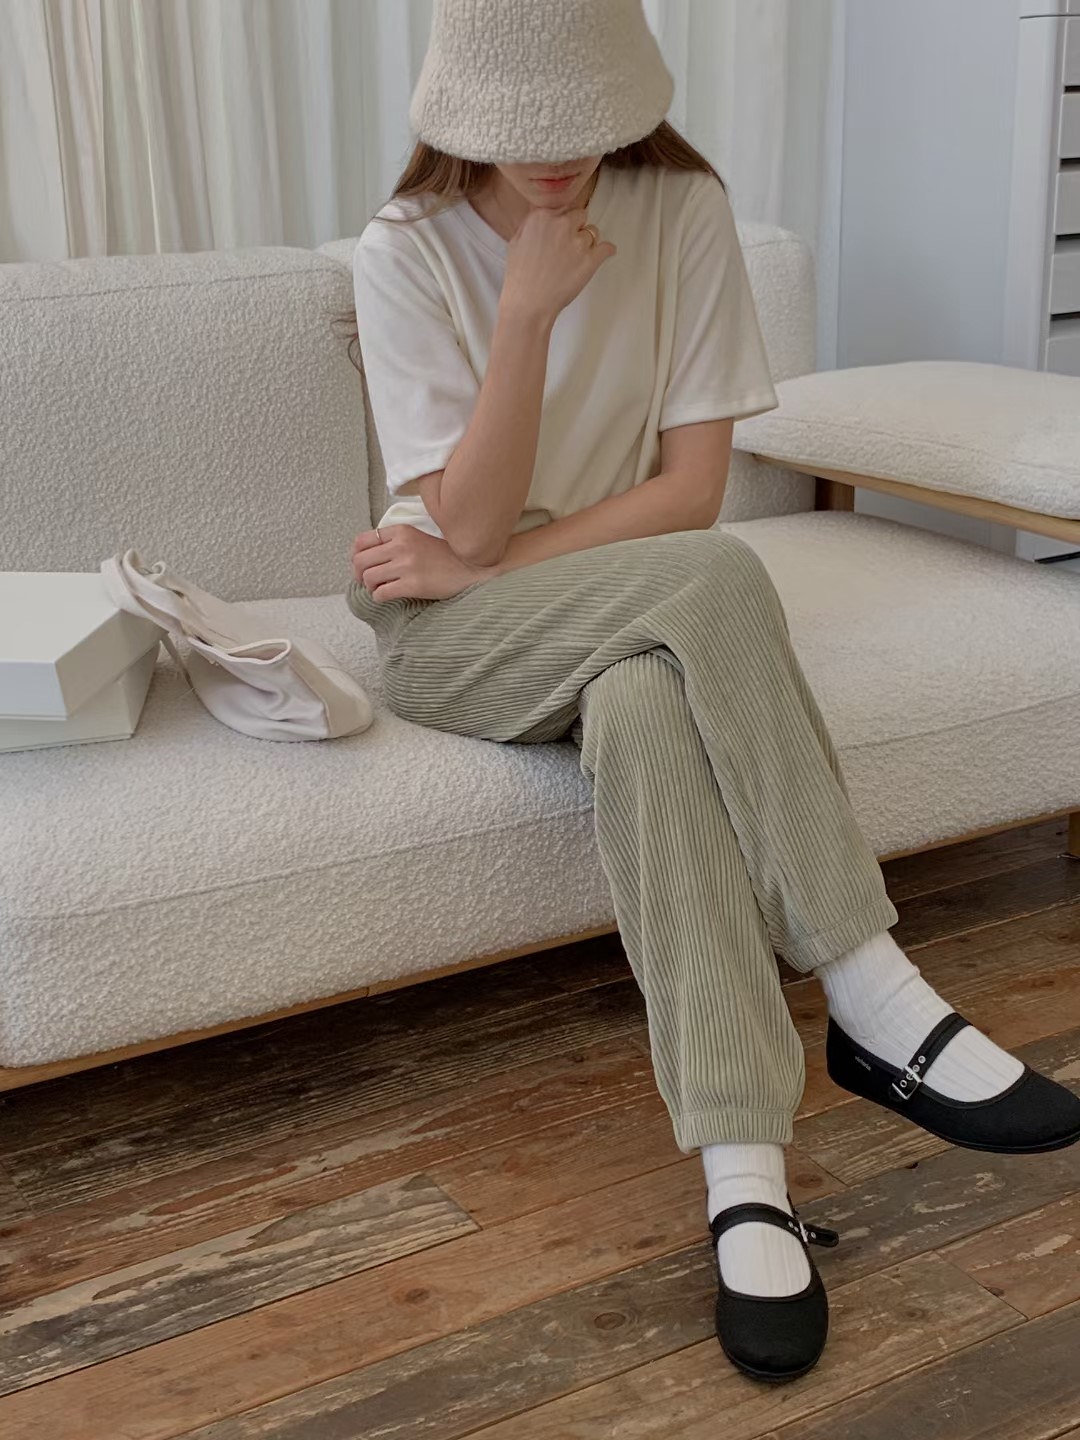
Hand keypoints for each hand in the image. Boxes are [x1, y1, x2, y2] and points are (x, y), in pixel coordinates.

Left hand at [351, 525, 496, 601]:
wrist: (470, 568)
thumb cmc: (444, 555)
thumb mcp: (418, 537)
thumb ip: (394, 541)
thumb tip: (367, 555)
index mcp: (401, 531)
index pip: (361, 541)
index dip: (355, 556)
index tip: (361, 565)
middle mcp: (401, 546)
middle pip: (360, 561)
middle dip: (358, 574)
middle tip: (367, 581)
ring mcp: (406, 565)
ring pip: (368, 578)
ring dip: (370, 587)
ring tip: (381, 588)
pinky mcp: (412, 585)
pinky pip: (381, 593)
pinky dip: (380, 597)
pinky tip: (389, 596)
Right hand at [500, 204, 616, 326]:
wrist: (528, 303)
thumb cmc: (519, 276)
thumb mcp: (516, 241)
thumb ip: (533, 224)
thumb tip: (547, 218)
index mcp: (542, 217)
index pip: (563, 208)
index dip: (563, 222)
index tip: (560, 234)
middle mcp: (561, 224)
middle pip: (580, 216)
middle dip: (576, 228)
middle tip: (568, 246)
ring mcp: (578, 242)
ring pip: (593, 233)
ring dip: (587, 243)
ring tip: (576, 259)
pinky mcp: (590, 260)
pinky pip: (607, 248)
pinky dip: (606, 251)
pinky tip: (603, 255)